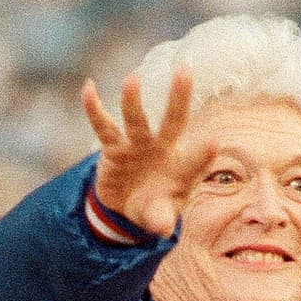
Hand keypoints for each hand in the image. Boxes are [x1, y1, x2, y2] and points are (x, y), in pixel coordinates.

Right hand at [80, 68, 211, 238]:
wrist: (126, 206)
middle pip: (172, 121)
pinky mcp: (113, 147)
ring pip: (136, 120)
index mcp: (182, 167)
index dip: (202, 153)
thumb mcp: (157, 217)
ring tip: (131, 79)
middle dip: (178, 99)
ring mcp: (137, 145)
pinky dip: (94, 109)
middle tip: (183, 72)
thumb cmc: (153, 207)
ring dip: (132, 102)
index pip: (195, 159)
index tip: (212, 143)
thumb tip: (162, 229)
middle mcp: (162, 149)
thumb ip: (161, 219)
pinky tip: (88, 87)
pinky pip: (103, 127)